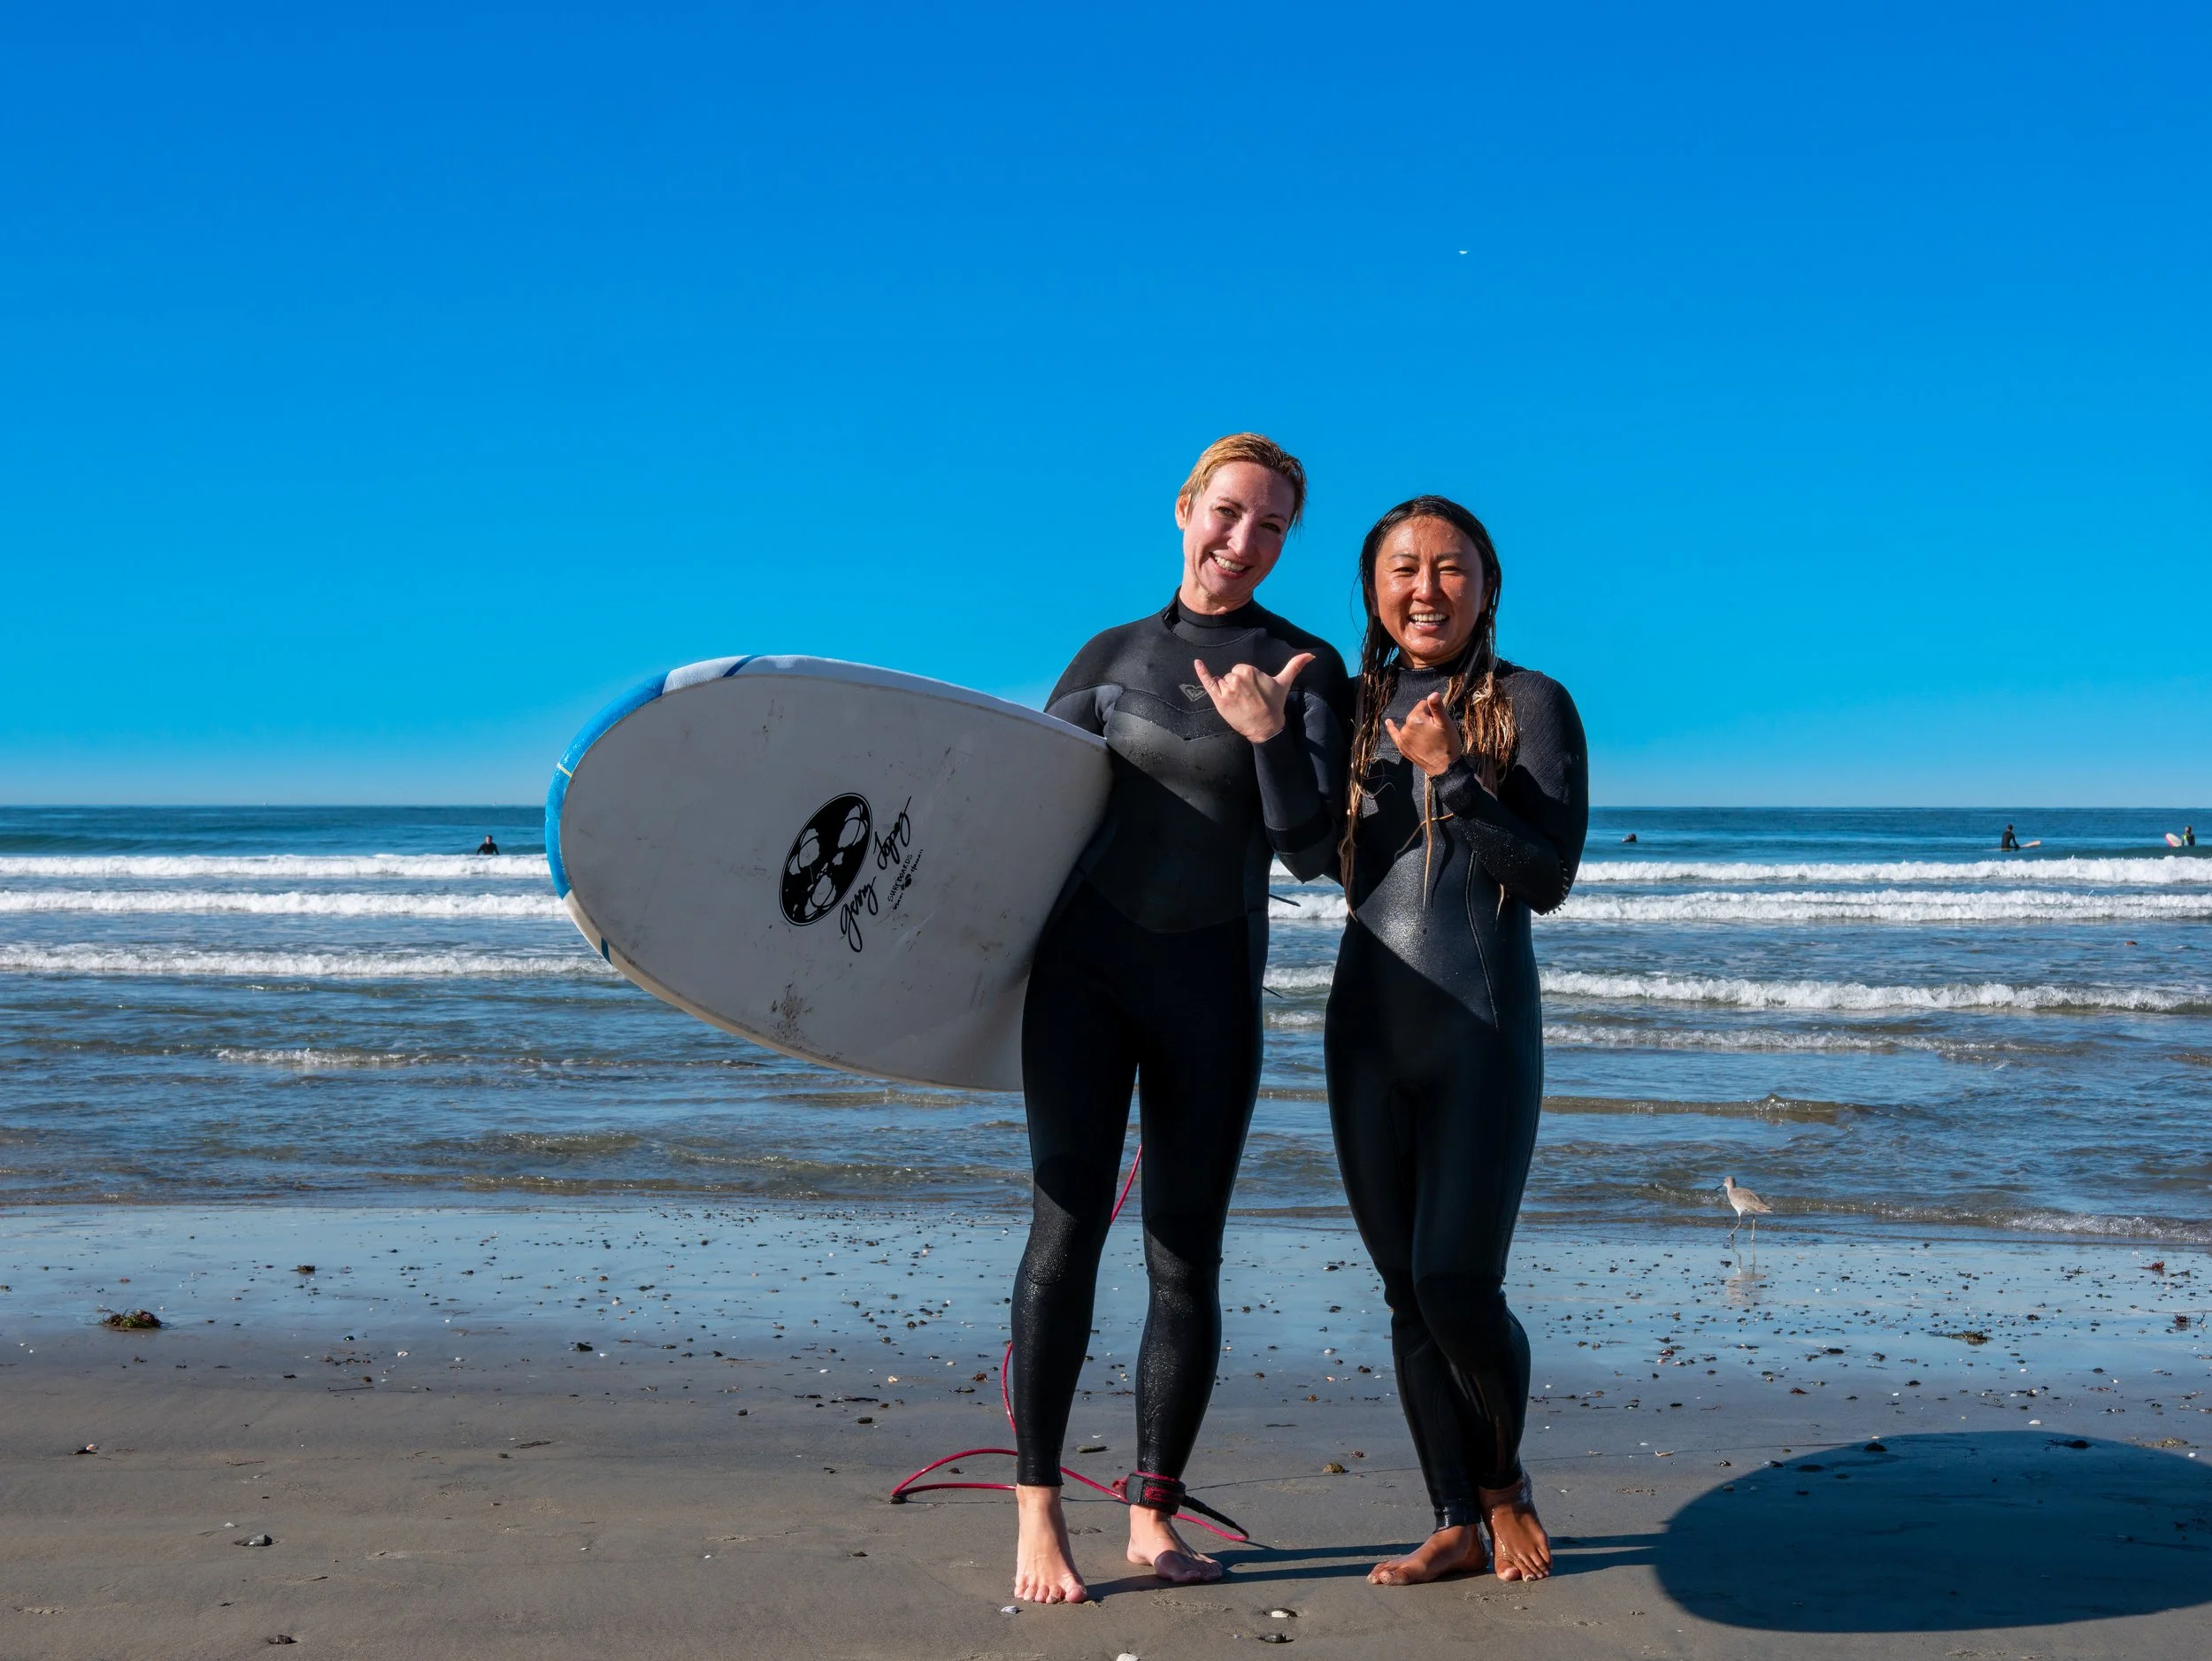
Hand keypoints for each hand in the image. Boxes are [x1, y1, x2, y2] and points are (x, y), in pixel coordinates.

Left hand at [1194, 652, 1312, 743]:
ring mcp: (1226, 690)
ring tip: (1239, 702)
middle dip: (1237, 685)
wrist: (1266, 727)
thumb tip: (1311, 654)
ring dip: (1227, 690)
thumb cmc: (1274, 704)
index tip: (1254, 691)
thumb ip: (1295, 666)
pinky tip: (1197, 663)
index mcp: (1249, 670)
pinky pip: (1208, 682)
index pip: (1240, 669)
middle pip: (1231, 675)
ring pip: (1222, 682)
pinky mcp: (1219, 700)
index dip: (1246, 680)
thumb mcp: (1284, 682)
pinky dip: (1202, 672)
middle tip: (1248, 698)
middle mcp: (1236, 678)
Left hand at [1386, 692, 1463, 777]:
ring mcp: (1402, 738)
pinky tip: (1388, 722)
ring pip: (1410, 724)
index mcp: (1416, 718)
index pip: (1423, 705)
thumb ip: (1437, 707)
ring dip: (1417, 726)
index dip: (1432, 710)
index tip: (1438, 720)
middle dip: (1425, 718)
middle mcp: (1406, 727)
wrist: (1444, 767)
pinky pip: (1395, 734)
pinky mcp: (1402, 747)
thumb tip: (1433, 694)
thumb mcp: (1445, 723)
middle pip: (1416, 715)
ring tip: (1429, 736)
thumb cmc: (1448, 744)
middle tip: (1435, 730)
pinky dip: (1392, 728)